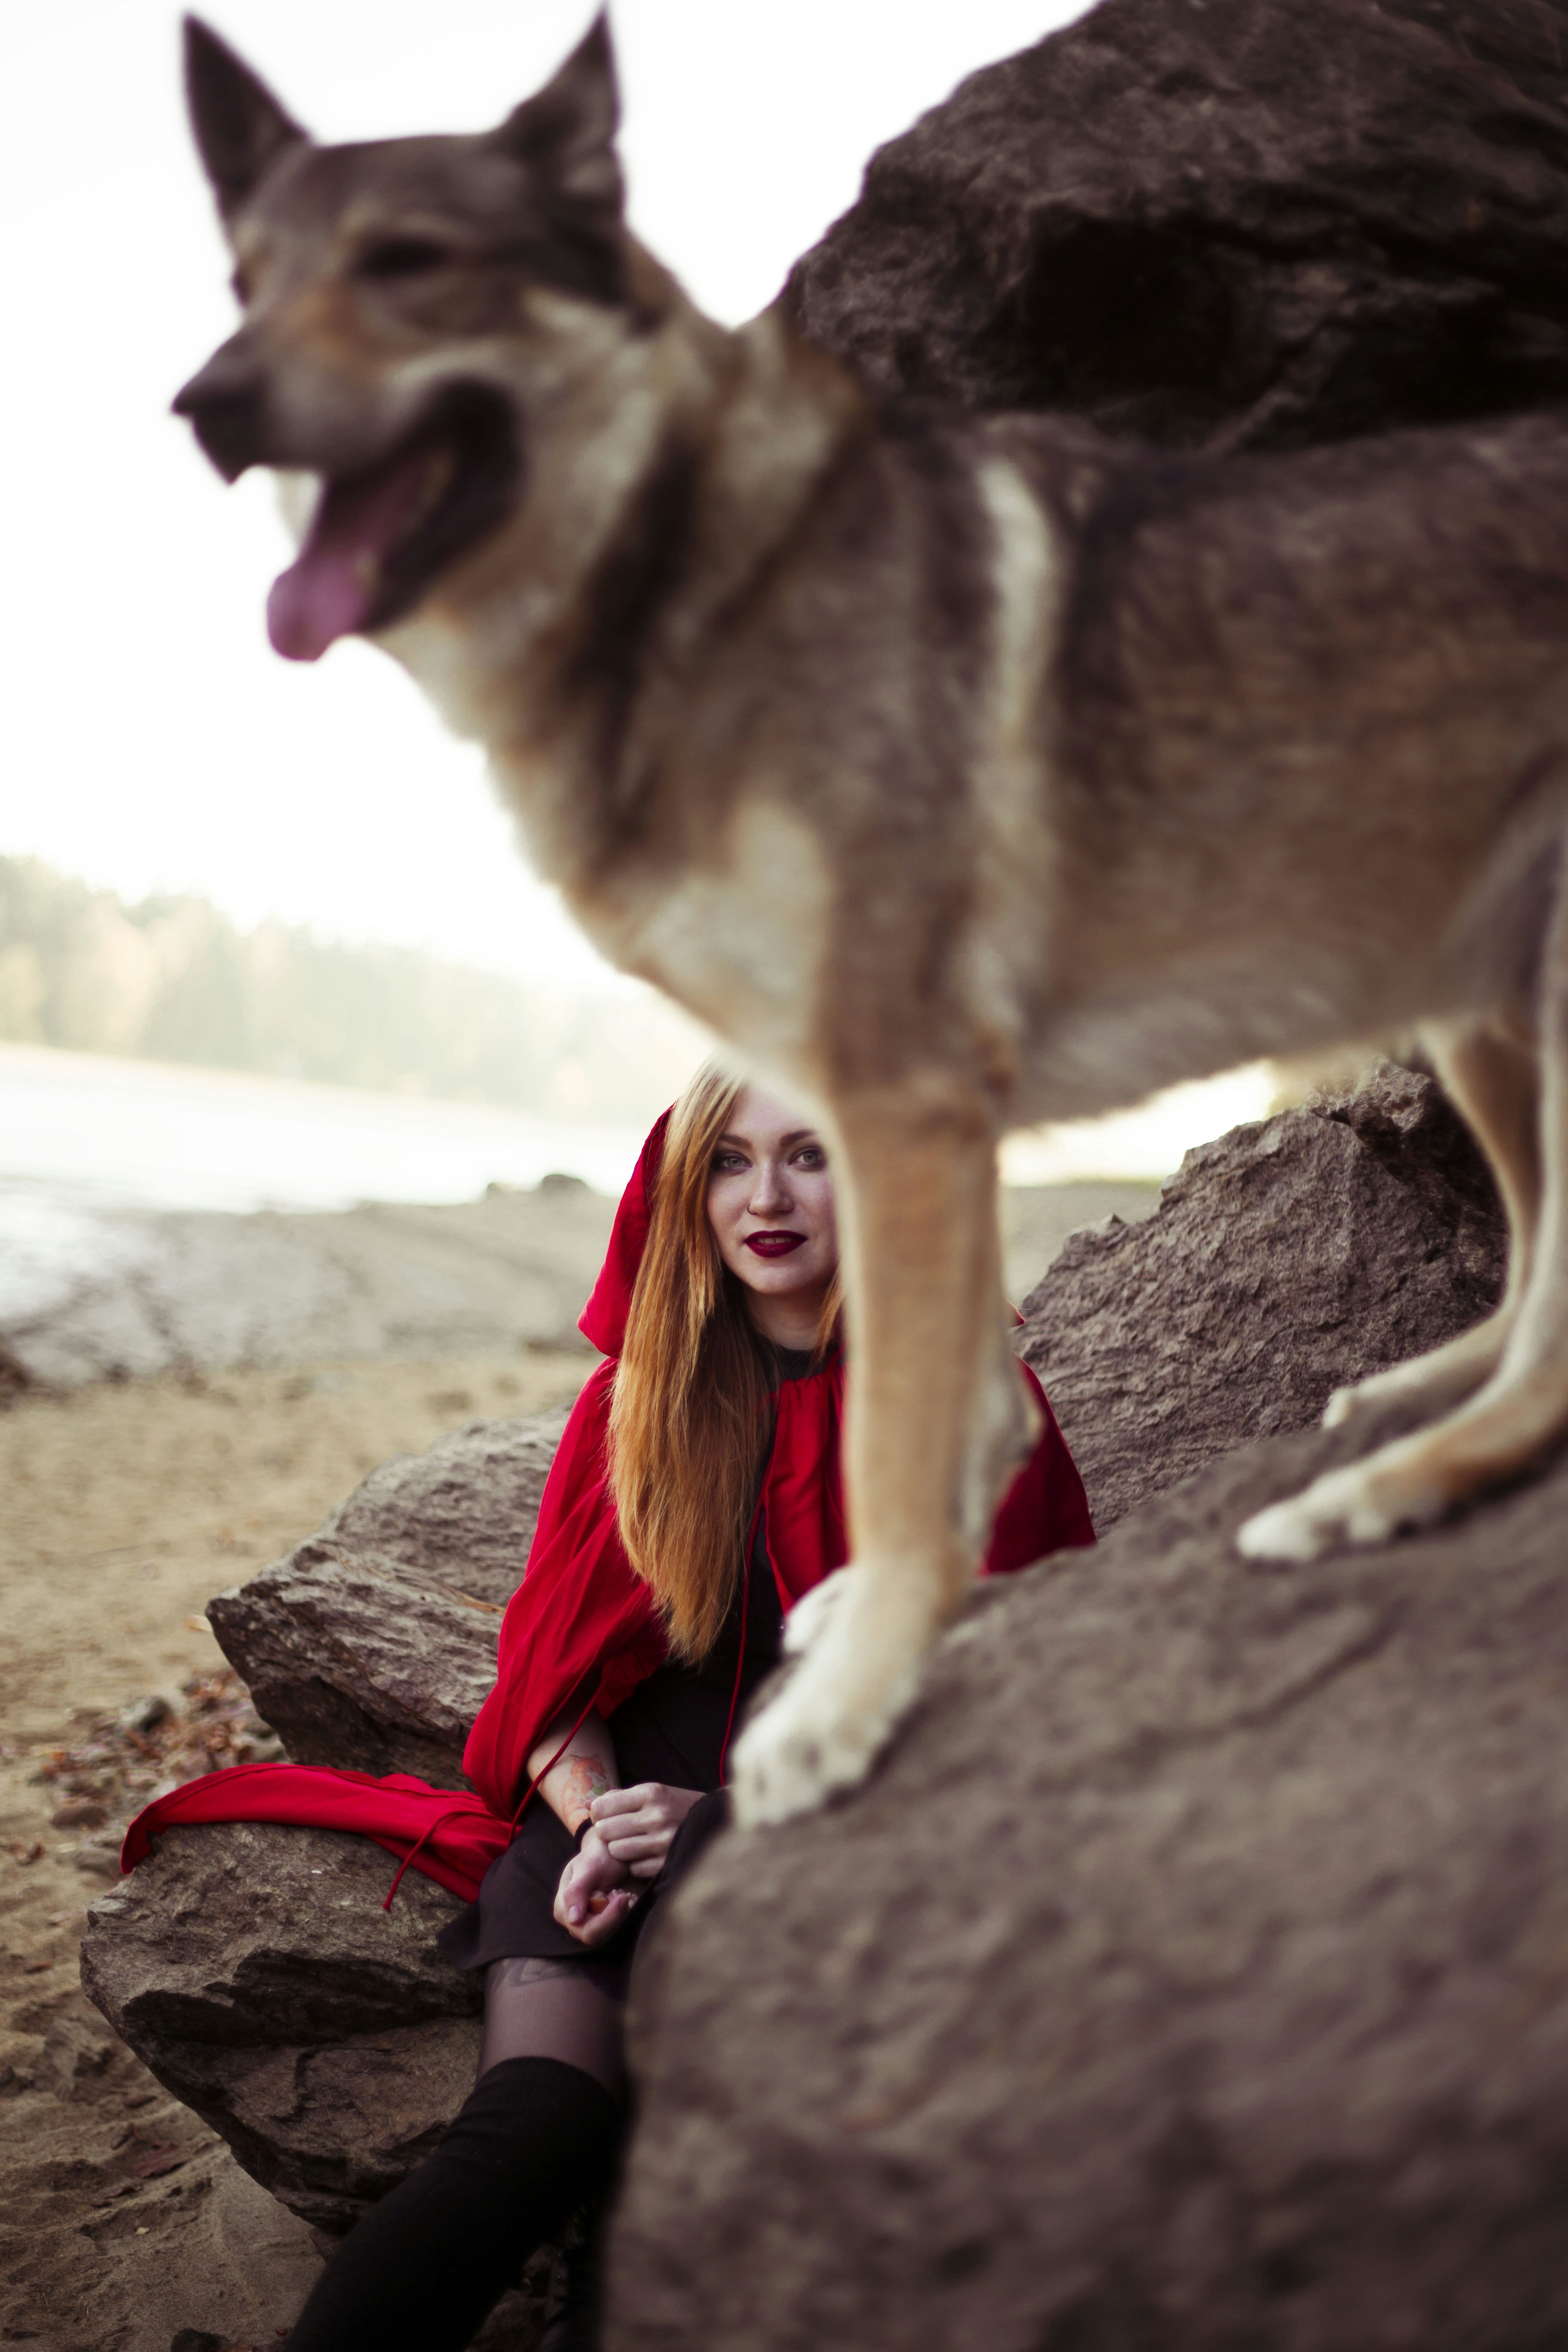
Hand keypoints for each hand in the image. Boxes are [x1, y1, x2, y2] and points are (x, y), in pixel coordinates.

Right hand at [553, 1828, 634, 1947]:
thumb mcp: (588, 1866)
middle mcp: (572, 1920)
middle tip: (621, 1893)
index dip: (607, 1918)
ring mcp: (586, 1923)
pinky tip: (622, 1896)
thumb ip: (577, 1890)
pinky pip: (615, 1928)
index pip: (586, 1931)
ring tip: (620, 1892)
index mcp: (563, 1908)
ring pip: (607, 1933)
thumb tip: (573, 1919)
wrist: (608, 1851)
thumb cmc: (597, 1855)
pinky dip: (623, 1913)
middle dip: (613, 1916)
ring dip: (619, 1914)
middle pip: (596, 1935)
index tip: (622, 1897)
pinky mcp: (600, 1922)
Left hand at [589, 1782, 705, 1879]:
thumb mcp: (654, 1793)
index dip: (598, 1813)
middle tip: (617, 1832)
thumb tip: (589, 1807)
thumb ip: (621, 1798)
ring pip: (617, 1851)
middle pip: (605, 1831)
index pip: (602, 1807)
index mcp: (651, 1793)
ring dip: (620, 1850)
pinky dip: (637, 1864)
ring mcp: (663, 1840)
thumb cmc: (675, 1807)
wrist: (715, 1821)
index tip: (604, 1816)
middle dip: (607, 1833)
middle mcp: (657, 1815)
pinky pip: (634, 1868)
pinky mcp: (667, 1862)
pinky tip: (647, 1855)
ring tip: (632, 1843)